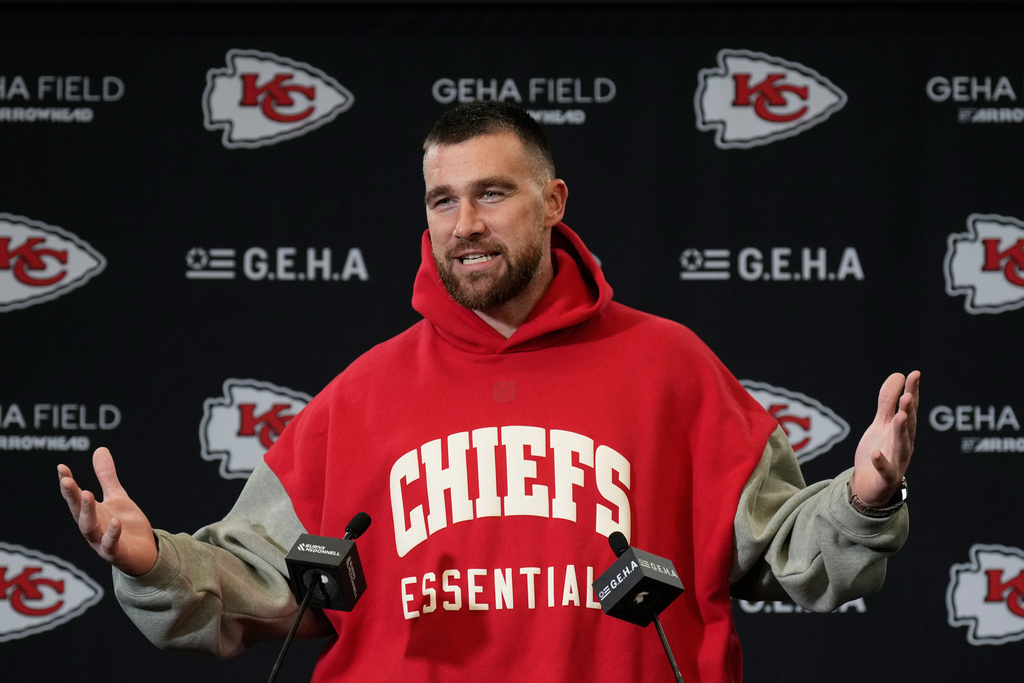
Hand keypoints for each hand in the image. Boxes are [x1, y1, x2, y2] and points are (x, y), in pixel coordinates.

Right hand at [58, 447, 157, 575]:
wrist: (145, 554)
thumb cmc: (126, 526)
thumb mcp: (117, 497)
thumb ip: (107, 477)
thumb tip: (100, 449)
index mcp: (91, 513)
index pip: (74, 497)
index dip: (67, 483)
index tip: (61, 467)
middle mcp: (92, 528)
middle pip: (77, 511)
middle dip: (71, 496)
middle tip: (67, 480)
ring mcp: (101, 542)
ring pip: (88, 528)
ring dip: (86, 512)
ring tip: (87, 493)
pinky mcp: (116, 553)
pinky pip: (111, 545)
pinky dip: (112, 534)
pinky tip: (115, 522)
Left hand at [850, 371, 920, 506]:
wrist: (869, 485)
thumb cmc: (879, 451)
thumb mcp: (881, 424)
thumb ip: (888, 401)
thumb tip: (898, 375)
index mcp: (903, 431)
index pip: (909, 408)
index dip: (912, 391)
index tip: (914, 374)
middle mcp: (904, 445)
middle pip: (908, 426)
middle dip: (909, 411)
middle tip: (908, 396)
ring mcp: (897, 462)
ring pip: (901, 446)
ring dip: (901, 431)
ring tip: (899, 416)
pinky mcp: (885, 478)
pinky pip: (885, 471)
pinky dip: (882, 462)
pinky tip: (876, 454)